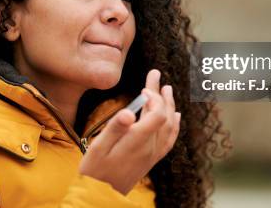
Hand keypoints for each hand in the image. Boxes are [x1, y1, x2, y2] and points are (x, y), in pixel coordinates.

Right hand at [78, 69, 180, 194]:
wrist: (99, 198)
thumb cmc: (94, 171)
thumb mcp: (98, 148)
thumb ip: (114, 128)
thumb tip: (129, 112)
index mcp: (137, 141)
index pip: (156, 113)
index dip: (154, 95)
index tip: (145, 84)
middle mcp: (149, 148)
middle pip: (163, 116)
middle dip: (161, 94)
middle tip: (155, 74)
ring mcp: (152, 155)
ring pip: (169, 126)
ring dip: (169, 106)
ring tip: (167, 89)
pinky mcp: (150, 160)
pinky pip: (169, 141)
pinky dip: (174, 126)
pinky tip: (176, 117)